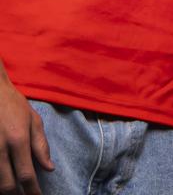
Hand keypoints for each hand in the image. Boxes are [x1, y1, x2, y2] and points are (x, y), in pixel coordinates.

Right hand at [0, 75, 52, 194]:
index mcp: (18, 140)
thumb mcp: (33, 120)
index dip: (32, 190)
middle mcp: (0, 149)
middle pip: (7, 185)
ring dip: (6, 190)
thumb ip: (41, 146)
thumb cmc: (13, 105)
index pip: (26, 174)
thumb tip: (49, 168)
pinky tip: (3, 180)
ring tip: (15, 192)